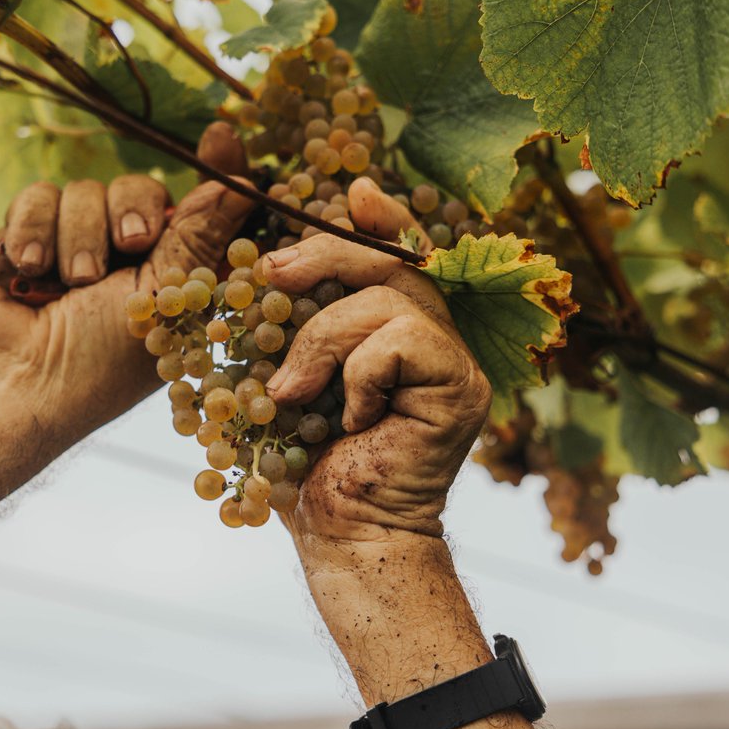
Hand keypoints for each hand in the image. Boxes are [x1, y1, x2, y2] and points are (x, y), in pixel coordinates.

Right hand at [0, 123, 253, 451]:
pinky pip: (39, 194)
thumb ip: (202, 235)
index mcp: (172, 279)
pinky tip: (29, 269)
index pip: (201, 212)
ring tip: (69, 282)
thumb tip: (248, 182)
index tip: (219, 138)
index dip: (215, 174)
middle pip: (144, 189)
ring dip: (79, 235)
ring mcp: (73, 243)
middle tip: (130, 245)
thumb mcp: (165, 298)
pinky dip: (34, 229)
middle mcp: (126, 259)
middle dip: (133, 213)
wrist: (11, 380)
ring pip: (88, 189)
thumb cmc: (100, 360)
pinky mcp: (25, 234)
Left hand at [263, 178, 490, 543]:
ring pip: (388, 299)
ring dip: (320, 340)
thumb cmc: (307, 469)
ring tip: (285, 394)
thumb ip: (289, 333)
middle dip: (326, 254)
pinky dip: (357, 374)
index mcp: (398, 334)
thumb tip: (266, 274)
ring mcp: (454, 362)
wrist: (343, 536)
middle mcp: (434, 340)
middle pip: (393, 262)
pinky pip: (402, 341)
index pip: (399, 258)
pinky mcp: (462, 387)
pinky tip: (347, 420)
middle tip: (269, 275)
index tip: (353, 192)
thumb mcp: (285, 385)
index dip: (383, 220)